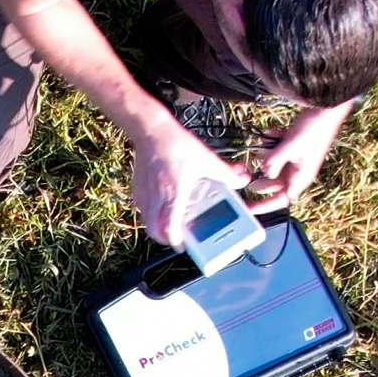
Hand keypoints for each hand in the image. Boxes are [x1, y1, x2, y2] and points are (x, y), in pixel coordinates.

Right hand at [129, 123, 247, 246]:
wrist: (151, 130)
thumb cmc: (175, 144)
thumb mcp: (206, 159)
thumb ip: (224, 173)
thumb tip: (240, 181)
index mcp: (174, 195)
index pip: (169, 228)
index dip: (175, 241)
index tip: (182, 246)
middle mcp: (156, 198)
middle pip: (154, 230)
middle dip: (165, 238)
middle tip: (176, 237)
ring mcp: (144, 194)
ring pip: (146, 221)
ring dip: (157, 227)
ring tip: (168, 224)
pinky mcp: (137, 187)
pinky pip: (142, 208)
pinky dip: (150, 213)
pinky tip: (159, 205)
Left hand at [239, 98, 354, 207]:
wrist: (327, 107)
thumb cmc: (315, 128)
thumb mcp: (290, 146)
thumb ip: (274, 161)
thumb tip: (264, 173)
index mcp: (301, 176)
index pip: (282, 199)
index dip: (265, 205)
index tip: (249, 208)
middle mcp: (298, 170)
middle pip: (274, 182)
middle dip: (262, 175)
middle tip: (248, 171)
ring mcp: (296, 158)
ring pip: (274, 165)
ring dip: (267, 155)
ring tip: (264, 144)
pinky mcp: (294, 146)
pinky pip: (278, 150)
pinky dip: (273, 142)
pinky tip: (274, 132)